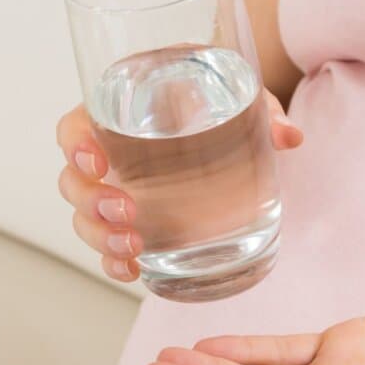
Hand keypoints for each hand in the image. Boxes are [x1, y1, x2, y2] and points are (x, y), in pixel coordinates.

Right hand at [55, 91, 302, 280]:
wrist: (225, 119)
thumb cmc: (216, 98)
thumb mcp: (239, 95)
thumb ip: (261, 110)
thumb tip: (290, 136)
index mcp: (118, 112)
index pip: (74, 128)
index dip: (75, 146)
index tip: (96, 161)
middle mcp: (108, 153)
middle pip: (73, 182)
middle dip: (92, 203)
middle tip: (127, 213)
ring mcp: (116, 190)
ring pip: (85, 218)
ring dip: (100, 237)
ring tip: (133, 247)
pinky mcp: (132, 220)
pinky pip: (108, 245)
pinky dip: (113, 261)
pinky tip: (131, 270)